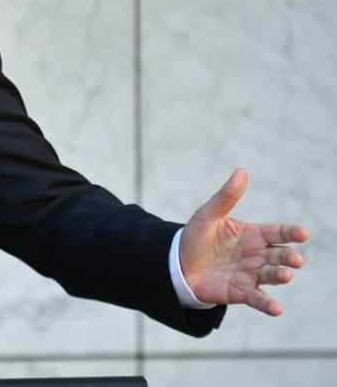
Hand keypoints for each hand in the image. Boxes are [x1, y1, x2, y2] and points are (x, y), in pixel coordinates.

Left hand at [180, 168, 308, 315]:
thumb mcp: (209, 215)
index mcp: (252, 234)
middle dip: (289, 257)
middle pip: (279, 255)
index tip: (302, 233)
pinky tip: (276, 309)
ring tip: (286, 275)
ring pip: (272, 276)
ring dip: (280, 276)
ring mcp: (250, 274)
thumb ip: (226, 196)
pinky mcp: (241, 292)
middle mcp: (256, 255)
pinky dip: (267, 304)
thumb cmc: (196, 238)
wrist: (177, 265)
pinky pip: (258, 299)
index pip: (277, 233)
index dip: (291, 233)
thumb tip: (241, 171)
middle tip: (295, 259)